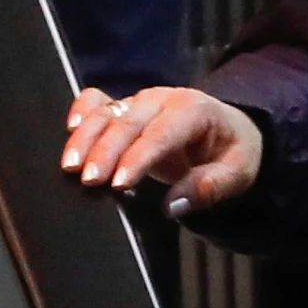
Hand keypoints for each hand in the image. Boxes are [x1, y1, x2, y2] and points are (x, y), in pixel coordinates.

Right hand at [57, 85, 263, 213]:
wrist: (229, 129)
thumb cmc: (232, 151)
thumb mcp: (237, 173)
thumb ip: (209, 188)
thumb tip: (173, 206)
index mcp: (194, 111)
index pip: (161, 134)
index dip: (137, 158)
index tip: (118, 184)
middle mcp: (163, 100)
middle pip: (128, 122)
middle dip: (105, 151)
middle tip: (89, 181)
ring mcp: (141, 101)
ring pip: (107, 112)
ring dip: (86, 138)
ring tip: (70, 167)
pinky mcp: (126, 108)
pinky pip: (99, 101)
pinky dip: (82, 109)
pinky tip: (70, 127)